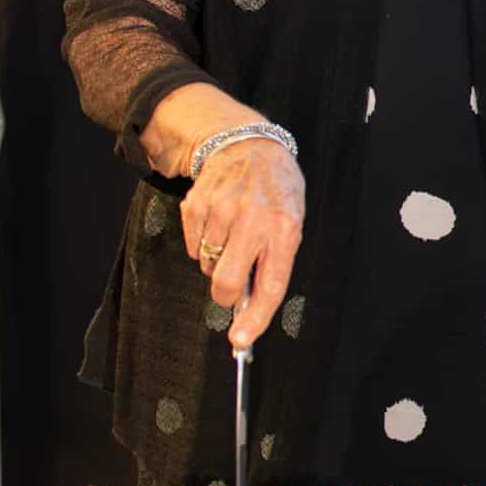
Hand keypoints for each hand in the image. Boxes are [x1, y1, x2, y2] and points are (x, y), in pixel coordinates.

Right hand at [180, 137, 305, 350]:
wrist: (249, 146)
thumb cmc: (276, 190)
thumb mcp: (291, 219)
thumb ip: (275, 259)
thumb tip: (249, 303)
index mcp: (285, 228)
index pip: (272, 284)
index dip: (256, 317)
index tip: (241, 339)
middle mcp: (254, 220)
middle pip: (228, 282)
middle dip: (225, 294)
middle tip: (231, 286)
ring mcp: (223, 212)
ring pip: (209, 266)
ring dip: (218, 260)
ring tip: (234, 232)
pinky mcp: (196, 206)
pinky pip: (194, 247)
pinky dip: (204, 243)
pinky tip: (219, 220)